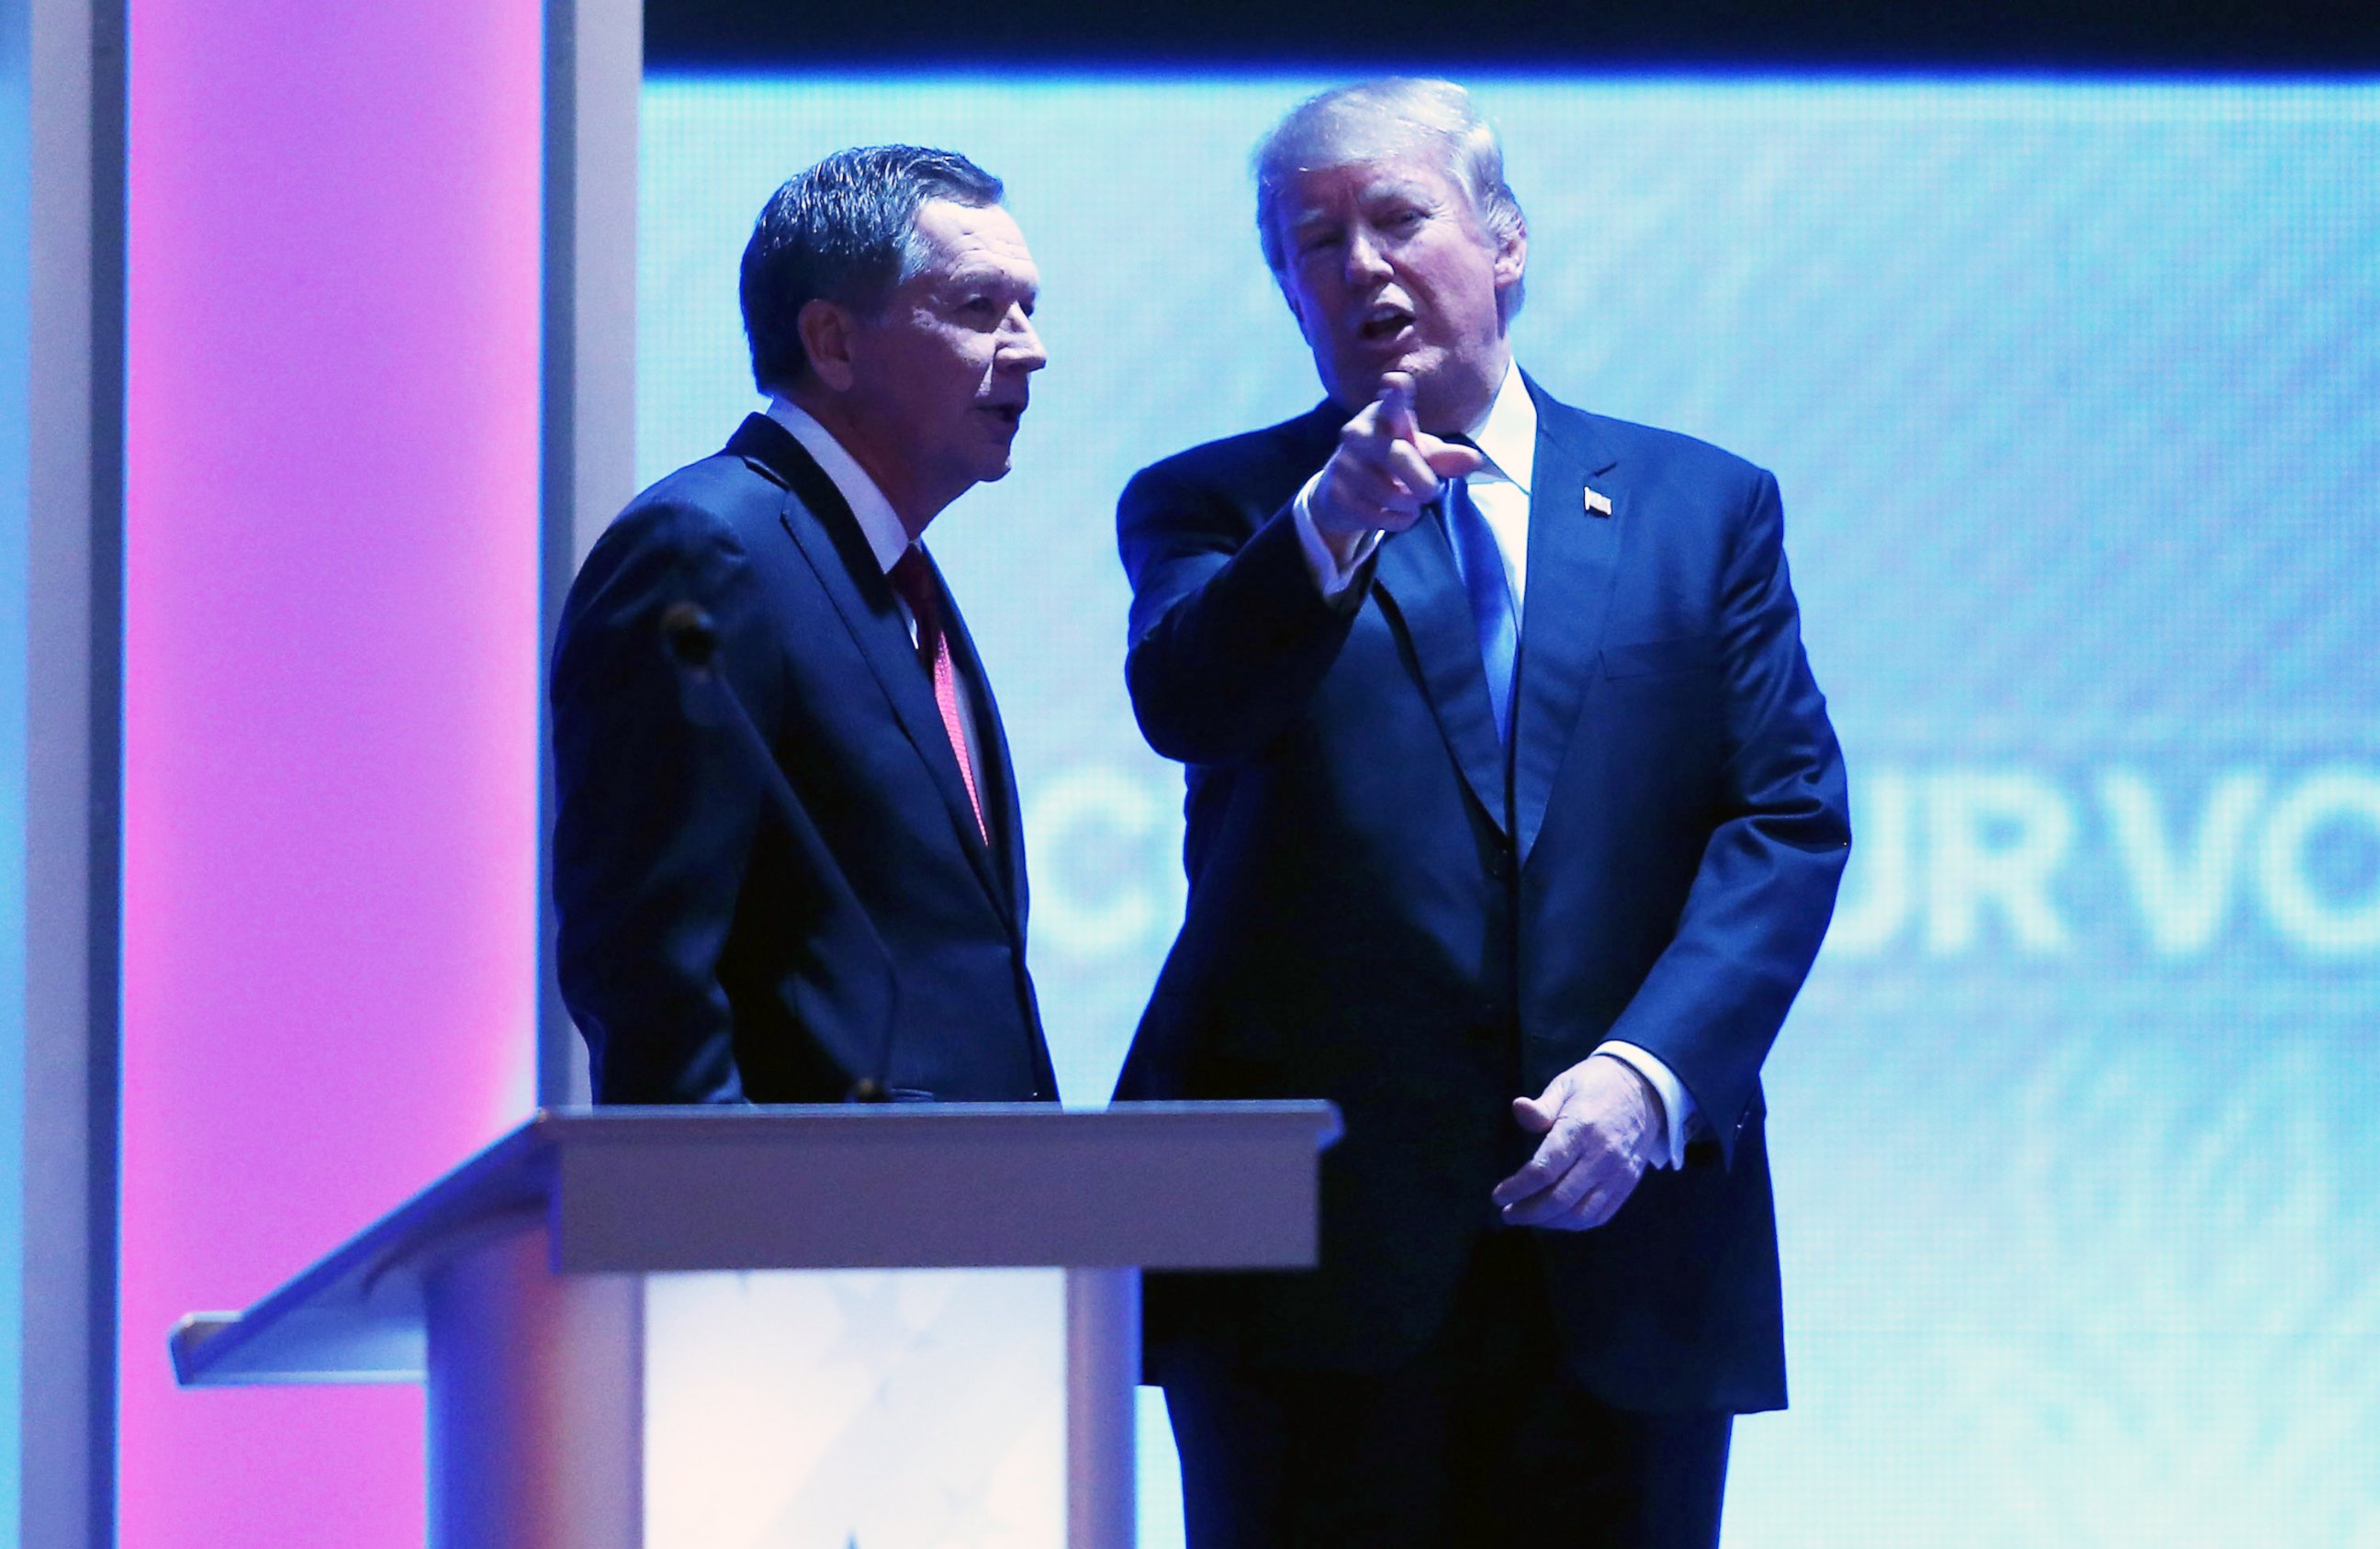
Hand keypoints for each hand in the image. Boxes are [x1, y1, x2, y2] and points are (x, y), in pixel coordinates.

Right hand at [1309, 371, 1483, 548]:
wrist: (1343, 490)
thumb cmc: (1391, 462)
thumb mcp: (1421, 454)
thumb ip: (1446, 457)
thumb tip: (1475, 460)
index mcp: (1384, 415)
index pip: (1392, 402)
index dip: (1397, 393)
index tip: (1397, 382)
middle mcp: (1358, 432)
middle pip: (1399, 458)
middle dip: (1424, 483)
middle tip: (1431, 492)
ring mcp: (1343, 462)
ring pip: (1392, 494)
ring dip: (1411, 506)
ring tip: (1409, 501)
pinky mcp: (1336, 492)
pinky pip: (1379, 516)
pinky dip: (1397, 521)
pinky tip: (1396, 513)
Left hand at [1491, 1054, 1666, 1230]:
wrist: (1645, 1088)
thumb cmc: (1597, 1085)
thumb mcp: (1566, 1084)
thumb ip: (1543, 1105)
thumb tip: (1518, 1109)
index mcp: (1581, 1128)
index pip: (1544, 1169)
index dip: (1518, 1187)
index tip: (1498, 1196)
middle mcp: (1602, 1156)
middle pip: (1560, 1198)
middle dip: (1529, 1212)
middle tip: (1508, 1213)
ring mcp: (1618, 1173)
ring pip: (1580, 1214)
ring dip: (1550, 1222)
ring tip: (1529, 1217)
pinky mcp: (1628, 1183)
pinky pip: (1600, 1215)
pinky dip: (1575, 1223)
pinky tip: (1555, 1218)